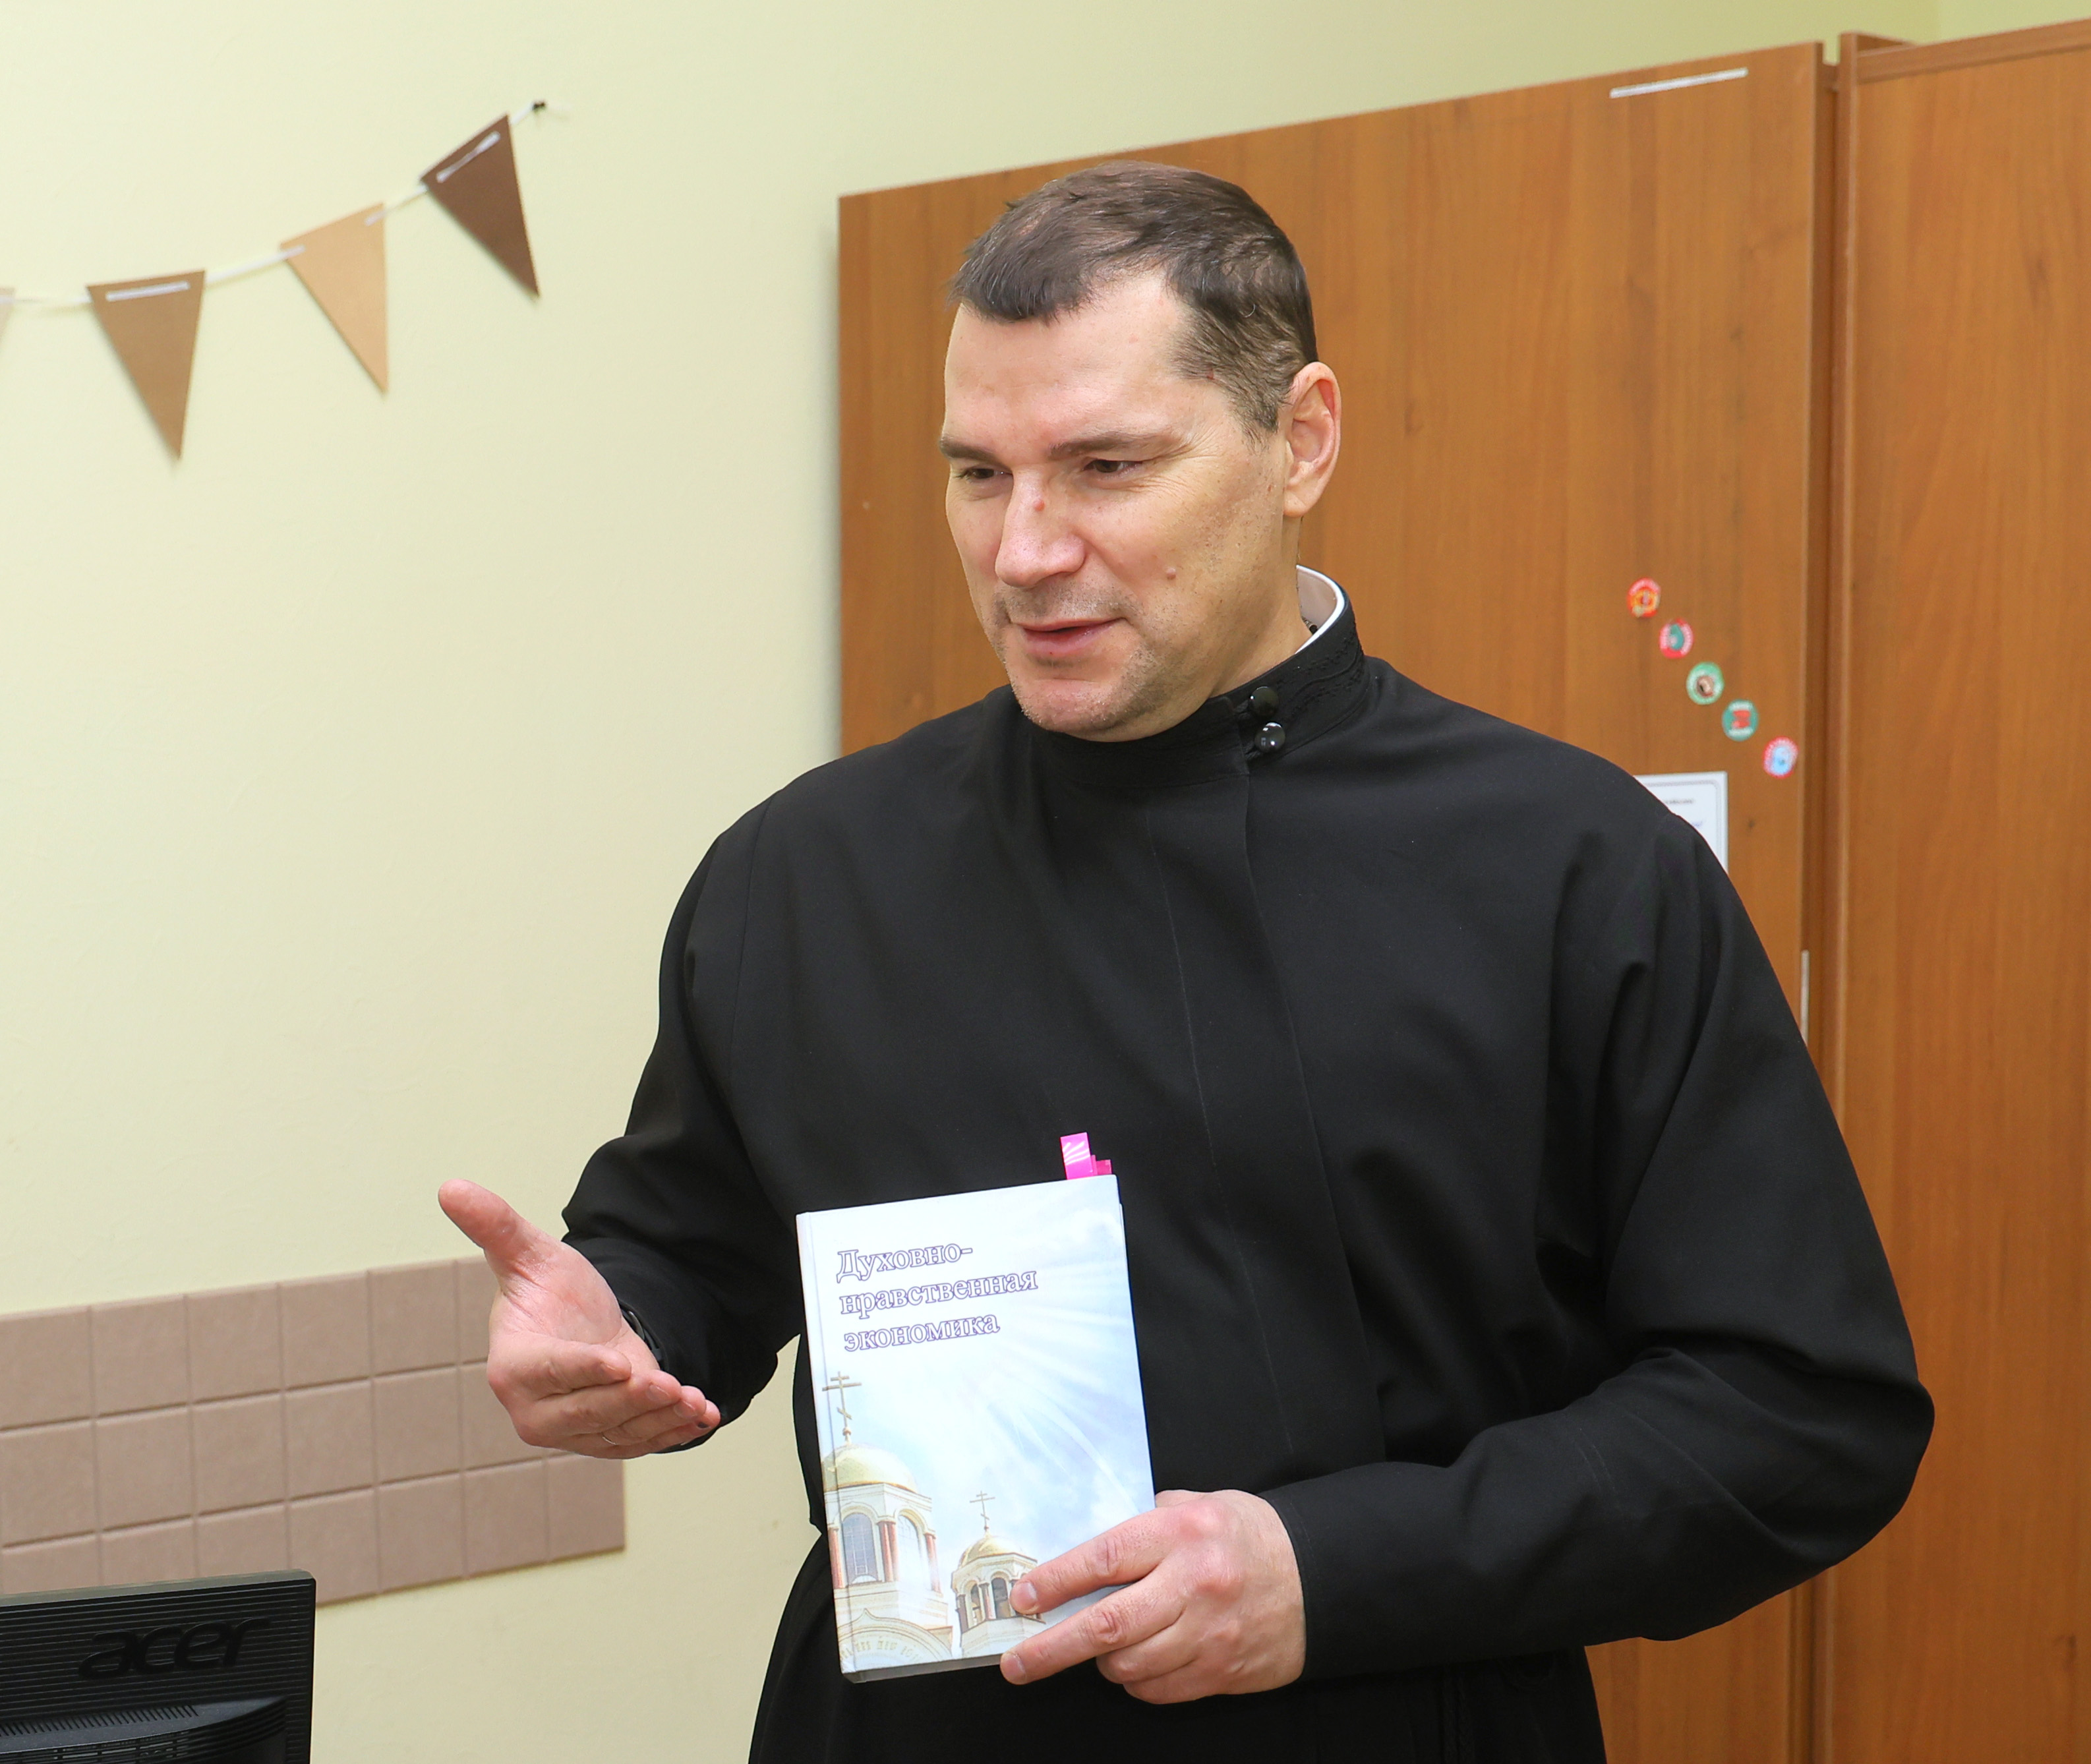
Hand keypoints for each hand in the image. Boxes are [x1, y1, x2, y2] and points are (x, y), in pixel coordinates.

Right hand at [437, 1179, 718, 1458]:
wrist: (583, 1327)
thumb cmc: (550, 1291)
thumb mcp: (530, 1254)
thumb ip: (497, 1226)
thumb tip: (450, 1186)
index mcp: (512, 1367)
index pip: (549, 1371)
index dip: (584, 1369)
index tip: (620, 1364)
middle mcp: (535, 1411)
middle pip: (588, 1410)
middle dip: (630, 1400)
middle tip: (667, 1384)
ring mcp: (572, 1431)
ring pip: (619, 1430)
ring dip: (659, 1417)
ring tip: (693, 1400)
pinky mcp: (605, 1440)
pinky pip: (639, 1441)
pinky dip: (671, 1431)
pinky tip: (701, 1416)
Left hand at [998, 1489, 1305, 1702]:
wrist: (1319, 1578)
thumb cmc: (1249, 1536)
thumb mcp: (1201, 1505)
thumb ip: (1148, 1522)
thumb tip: (1096, 1549)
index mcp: (1182, 1533)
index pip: (1105, 1559)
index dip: (1058, 1581)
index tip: (1024, 1598)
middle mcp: (1192, 1585)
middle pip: (1107, 1625)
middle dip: (1053, 1648)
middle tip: (1018, 1662)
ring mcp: (1208, 1634)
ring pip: (1129, 1665)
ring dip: (1102, 1662)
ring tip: (1101, 1646)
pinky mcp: (1220, 1671)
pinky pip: (1158, 1690)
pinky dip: (1137, 1682)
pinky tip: (1140, 1663)